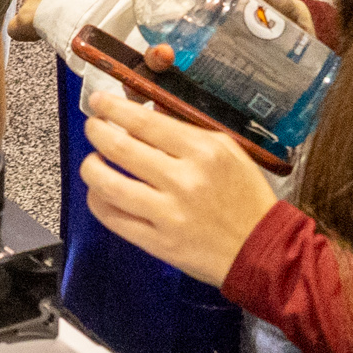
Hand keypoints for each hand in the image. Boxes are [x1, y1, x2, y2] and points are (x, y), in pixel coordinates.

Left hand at [77, 80, 280, 285]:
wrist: (262, 249)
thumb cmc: (246, 197)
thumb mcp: (228, 151)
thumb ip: (188, 133)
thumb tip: (147, 115)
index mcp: (203, 151)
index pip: (144, 122)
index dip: (113, 109)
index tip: (99, 103)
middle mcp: (182, 180)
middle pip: (120, 148)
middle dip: (96, 132)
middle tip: (92, 127)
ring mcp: (167, 213)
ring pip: (108, 185)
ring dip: (90, 167)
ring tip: (91, 161)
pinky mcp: (158, 243)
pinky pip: (114, 218)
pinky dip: (98, 201)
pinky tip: (99, 193)